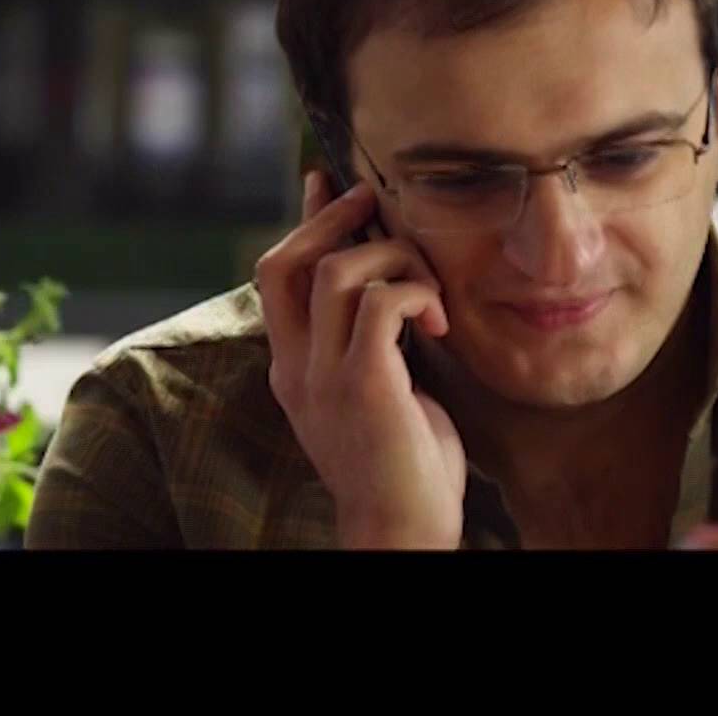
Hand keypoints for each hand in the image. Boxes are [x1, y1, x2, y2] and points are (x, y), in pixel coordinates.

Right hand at [254, 171, 467, 549]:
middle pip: (286, 262)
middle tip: (372, 199)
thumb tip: (390, 289)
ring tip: (428, 284)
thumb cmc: (402, 467)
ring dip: (391, 258)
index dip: (302, 224)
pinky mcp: (363, 383)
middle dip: (331, 219)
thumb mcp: (376, 395)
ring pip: (339, 272)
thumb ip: (370, 346)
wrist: (401, 532)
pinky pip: (382, 303)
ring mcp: (323, 376)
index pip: (275, 277)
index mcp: (291, 370)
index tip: (326, 184)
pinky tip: (441, 321)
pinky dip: (416, 294)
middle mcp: (295, 368)